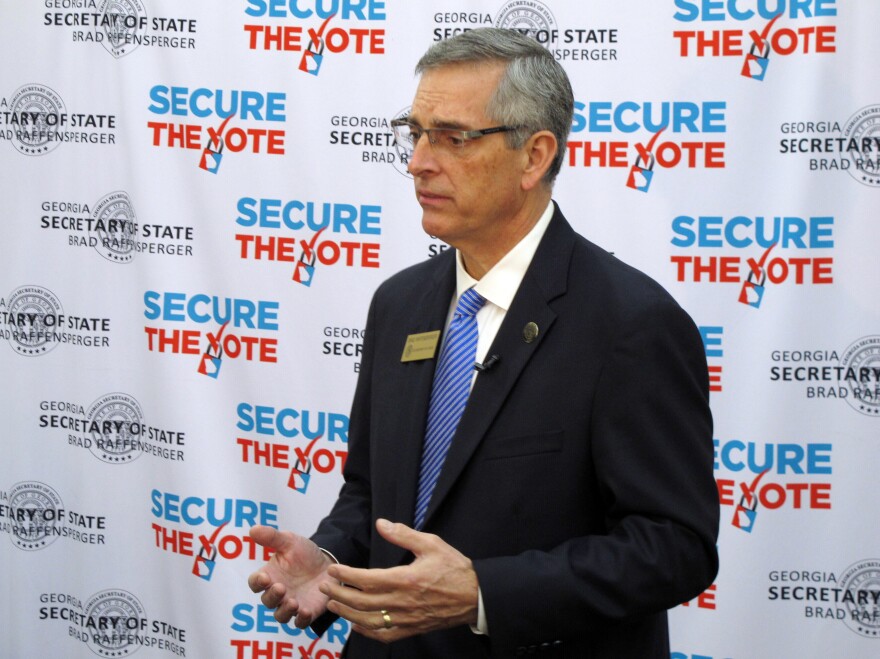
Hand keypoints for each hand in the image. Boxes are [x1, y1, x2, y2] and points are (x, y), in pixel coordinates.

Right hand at [247, 525, 334, 627]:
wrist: (328, 563)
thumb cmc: (304, 553)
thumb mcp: (289, 541)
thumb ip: (272, 537)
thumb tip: (253, 529)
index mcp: (269, 576)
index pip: (255, 583)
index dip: (257, 582)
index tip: (264, 577)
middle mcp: (277, 593)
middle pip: (267, 601)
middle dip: (273, 596)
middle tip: (281, 587)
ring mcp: (291, 604)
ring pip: (280, 615)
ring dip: (284, 611)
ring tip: (293, 602)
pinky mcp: (306, 612)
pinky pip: (299, 622)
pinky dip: (301, 619)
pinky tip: (306, 611)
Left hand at [319, 519, 478, 642]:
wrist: (475, 596)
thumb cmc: (454, 568)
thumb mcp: (431, 544)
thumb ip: (403, 535)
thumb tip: (381, 524)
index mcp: (405, 579)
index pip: (366, 579)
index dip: (346, 575)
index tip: (333, 569)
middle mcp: (403, 602)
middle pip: (362, 602)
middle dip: (339, 594)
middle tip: (325, 586)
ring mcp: (407, 618)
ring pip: (369, 621)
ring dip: (347, 614)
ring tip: (333, 604)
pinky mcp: (413, 628)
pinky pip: (385, 635)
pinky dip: (367, 632)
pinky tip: (357, 626)